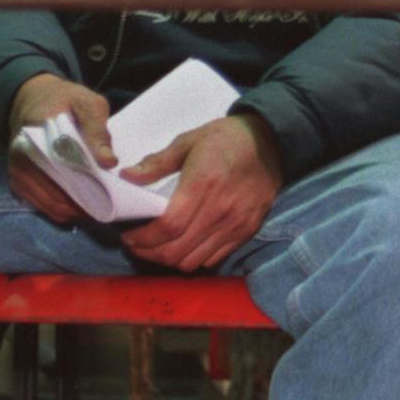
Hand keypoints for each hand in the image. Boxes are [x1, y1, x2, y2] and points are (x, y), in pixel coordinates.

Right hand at [5, 73, 115, 223]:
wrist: (32, 100)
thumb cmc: (64, 101)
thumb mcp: (87, 103)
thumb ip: (97, 129)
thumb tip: (108, 162)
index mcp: (37, 137)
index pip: (65, 169)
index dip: (89, 184)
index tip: (111, 192)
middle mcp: (22, 160)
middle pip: (57, 194)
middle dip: (85, 203)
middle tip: (111, 204)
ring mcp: (18, 174)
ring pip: (50, 206)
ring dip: (75, 210)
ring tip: (100, 206)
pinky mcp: (18, 183)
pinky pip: (42, 206)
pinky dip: (62, 210)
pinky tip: (82, 205)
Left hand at [118, 115, 283, 270]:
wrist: (272, 141)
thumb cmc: (226, 138)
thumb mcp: (189, 140)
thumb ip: (158, 162)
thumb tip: (127, 176)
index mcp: (204, 183)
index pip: (168, 226)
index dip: (142, 238)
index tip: (128, 236)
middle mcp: (221, 209)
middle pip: (176, 250)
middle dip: (148, 253)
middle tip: (136, 244)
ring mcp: (236, 223)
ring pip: (192, 261)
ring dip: (168, 259)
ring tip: (157, 247)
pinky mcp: (247, 229)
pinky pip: (213, 259)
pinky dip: (192, 258)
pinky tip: (184, 245)